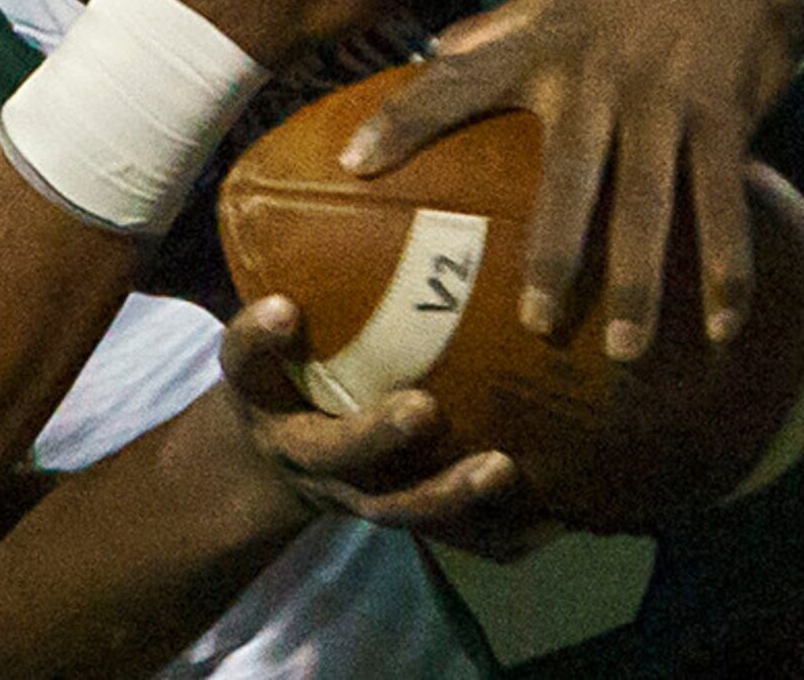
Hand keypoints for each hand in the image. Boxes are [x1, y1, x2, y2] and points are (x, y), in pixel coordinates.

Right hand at [218, 295, 547, 559]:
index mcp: (269, 402)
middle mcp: (314, 460)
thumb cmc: (284, 379)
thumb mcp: (265, 345)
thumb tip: (307, 264)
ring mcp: (364, 496)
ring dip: (452, 495)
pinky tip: (552, 517)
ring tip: (501, 469)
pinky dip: (502, 533)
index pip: (251, 365)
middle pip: (340, 455)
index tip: (285, 307)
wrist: (280, 462)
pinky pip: (456, 539)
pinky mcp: (409, 516)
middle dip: (380, 436)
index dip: (262, 337)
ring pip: (403, 509)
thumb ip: (279, 312)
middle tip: (423, 408)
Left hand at [339, 0, 803, 357]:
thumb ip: (488, 33)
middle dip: (553, 256)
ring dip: (639, 283)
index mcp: (537, 47)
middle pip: (568, 179)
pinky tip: (721, 329)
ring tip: (623, 352)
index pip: (454, 83)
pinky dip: (727, 270)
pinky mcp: (723, 119)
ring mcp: (662, 102)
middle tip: (535, 325)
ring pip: (649, 206)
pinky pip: (724, 205)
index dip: (402, 119)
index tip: (351, 164)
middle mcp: (595, 78)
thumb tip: (425, 57)